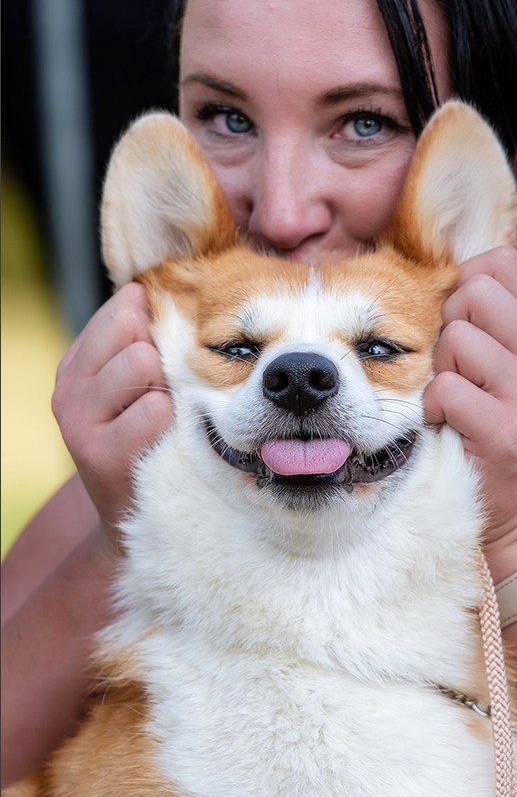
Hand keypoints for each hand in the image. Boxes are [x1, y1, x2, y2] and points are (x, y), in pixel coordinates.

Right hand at [52, 283, 172, 550]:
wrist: (135, 510)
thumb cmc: (148, 435)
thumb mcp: (137, 383)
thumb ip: (144, 337)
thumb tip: (158, 286)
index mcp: (77, 363)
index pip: (123, 307)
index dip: (156, 326)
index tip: (162, 356)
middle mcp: (67, 389)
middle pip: (132, 329)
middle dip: (160, 355)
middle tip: (162, 393)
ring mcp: (79, 422)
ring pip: (141, 362)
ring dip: (165, 386)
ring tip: (162, 415)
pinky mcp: (101, 455)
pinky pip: (154, 408)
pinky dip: (169, 420)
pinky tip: (164, 439)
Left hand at [423, 246, 516, 577]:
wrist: (516, 505)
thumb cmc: (499, 425)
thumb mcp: (510, 366)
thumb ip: (489, 320)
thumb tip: (444, 276)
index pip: (501, 262)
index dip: (465, 281)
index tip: (462, 322)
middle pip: (474, 291)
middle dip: (450, 325)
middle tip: (458, 368)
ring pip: (455, 338)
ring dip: (441, 371)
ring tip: (457, 400)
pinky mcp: (505, 429)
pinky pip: (445, 389)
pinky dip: (433, 408)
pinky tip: (448, 424)